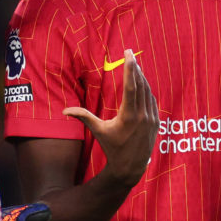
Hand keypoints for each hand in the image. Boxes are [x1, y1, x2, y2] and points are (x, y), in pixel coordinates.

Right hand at [63, 50, 158, 185]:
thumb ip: (83, 117)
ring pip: (148, 91)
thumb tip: (64, 111)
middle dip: (135, 68)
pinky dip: (147, 90)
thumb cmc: (112, 147)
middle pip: (141, 84)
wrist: (130, 166)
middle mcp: (142, 115)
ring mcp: (151, 118)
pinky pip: (152, 100)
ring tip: (135, 66)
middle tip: (130, 54)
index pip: (131, 86)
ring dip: (142, 77)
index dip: (130, 68)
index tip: (128, 54)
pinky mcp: (157, 122)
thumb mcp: (98, 131)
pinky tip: (142, 83)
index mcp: (128, 116)